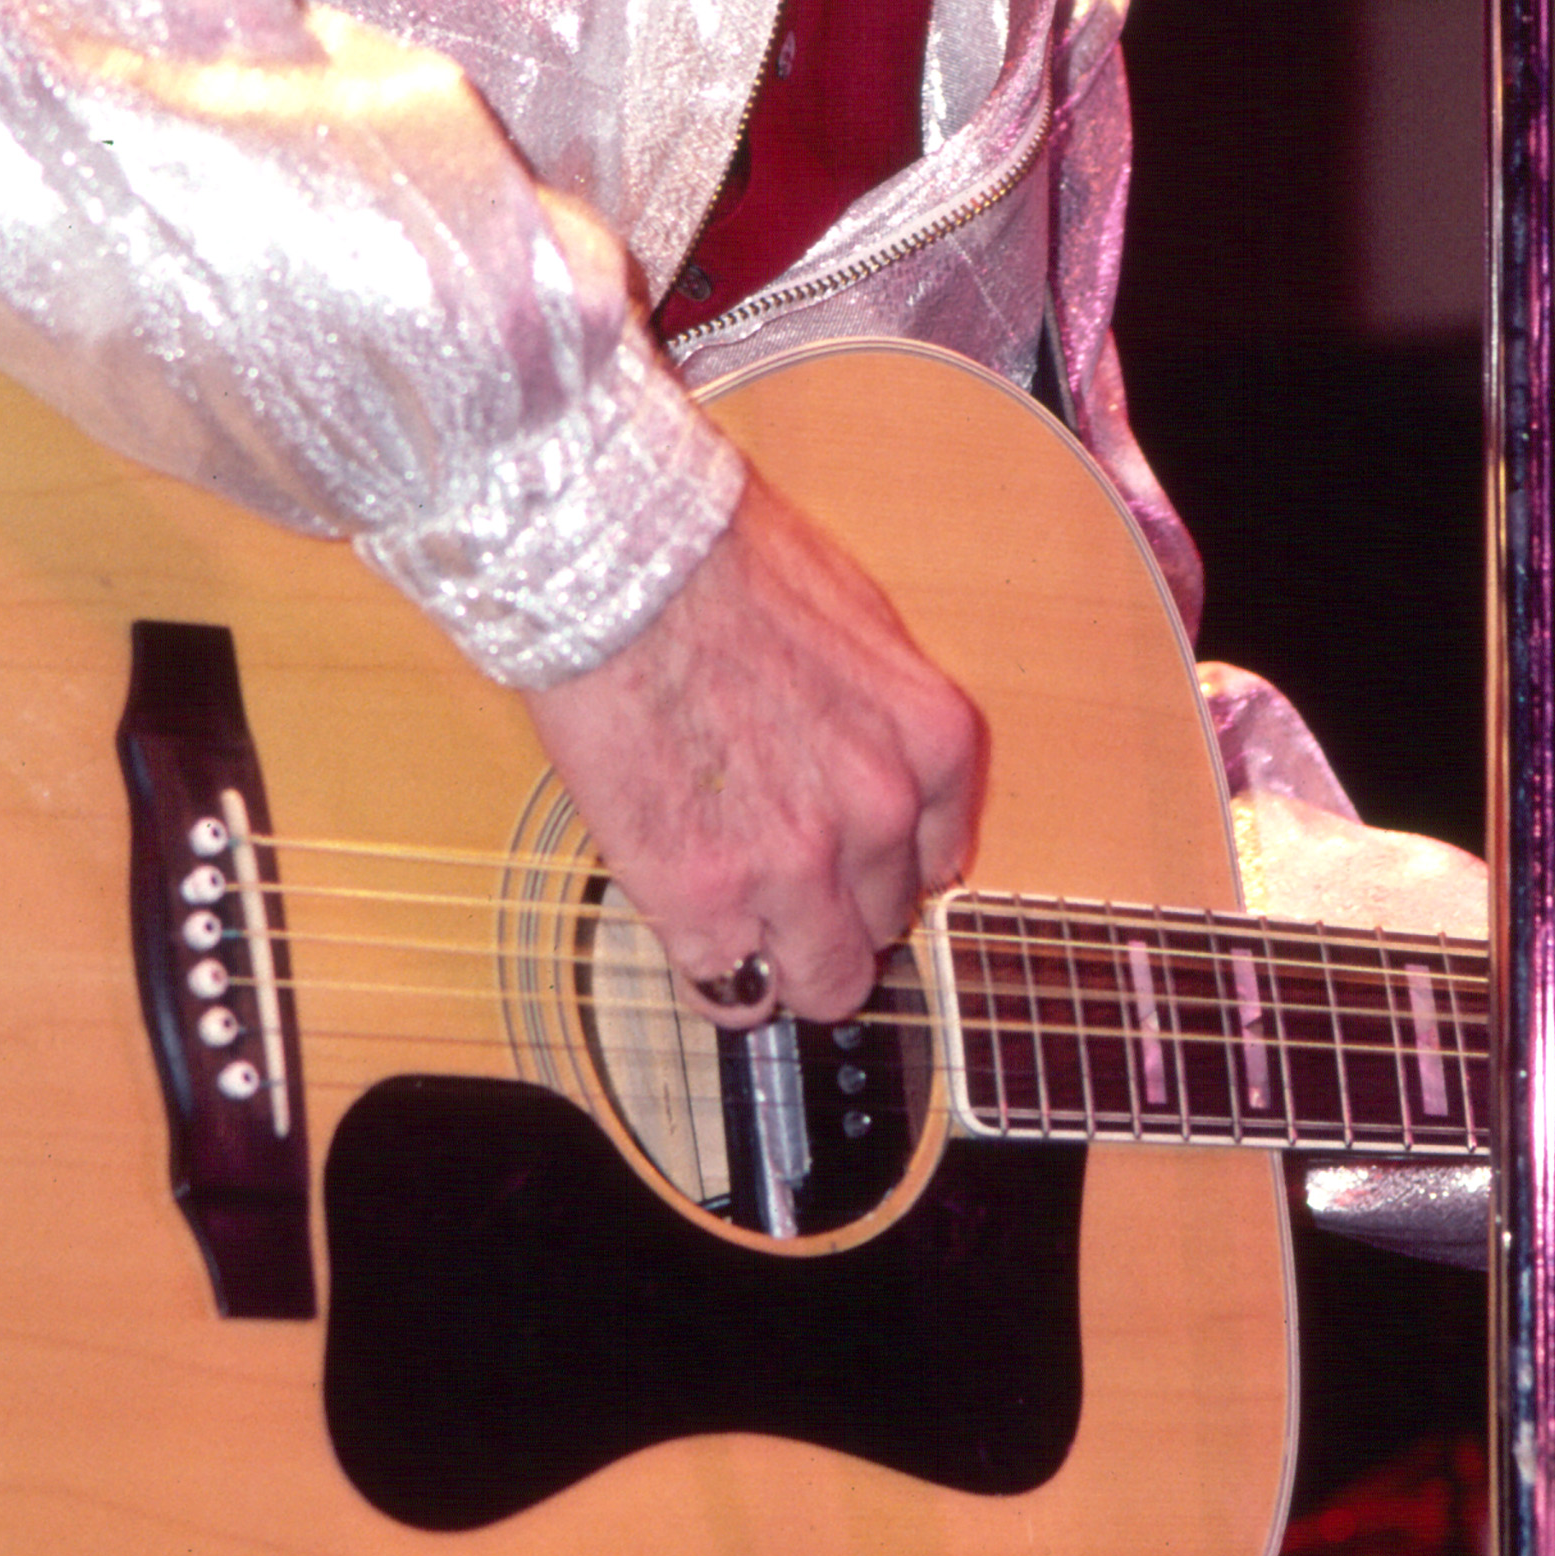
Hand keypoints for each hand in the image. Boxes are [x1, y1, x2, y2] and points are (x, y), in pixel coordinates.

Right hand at [527, 474, 984, 1027]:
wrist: (617, 561)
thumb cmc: (717, 561)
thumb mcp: (855, 623)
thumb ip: (880, 719)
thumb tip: (871, 771)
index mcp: (932, 740)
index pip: (937, 864)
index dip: (879, 868)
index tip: (844, 867)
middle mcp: (882, 812)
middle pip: (883, 927)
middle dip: (832, 909)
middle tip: (775, 878)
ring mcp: (798, 864)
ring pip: (822, 980)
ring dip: (781, 954)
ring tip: (732, 911)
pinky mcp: (707, 897)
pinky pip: (734, 994)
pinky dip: (716, 977)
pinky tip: (692, 934)